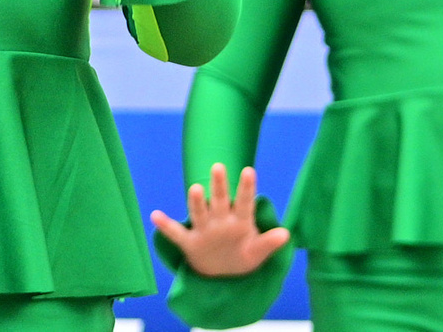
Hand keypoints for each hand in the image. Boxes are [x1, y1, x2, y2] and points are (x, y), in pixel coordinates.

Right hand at [149, 164, 289, 279]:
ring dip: (196, 202)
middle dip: (219, 185)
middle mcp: (220, 221)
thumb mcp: (257, 253)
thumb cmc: (242, 257)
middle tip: (219, 166)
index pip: (244, 202)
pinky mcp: (190, 242)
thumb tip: (286, 234)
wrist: (222, 275)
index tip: (249, 170)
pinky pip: (176, 234)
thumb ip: (268, 243)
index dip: (246, 188)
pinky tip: (155, 215)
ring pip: (199, 213)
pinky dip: (166, 226)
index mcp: (239, 221)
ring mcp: (204, 230)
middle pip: (220, 201)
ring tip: (195, 190)